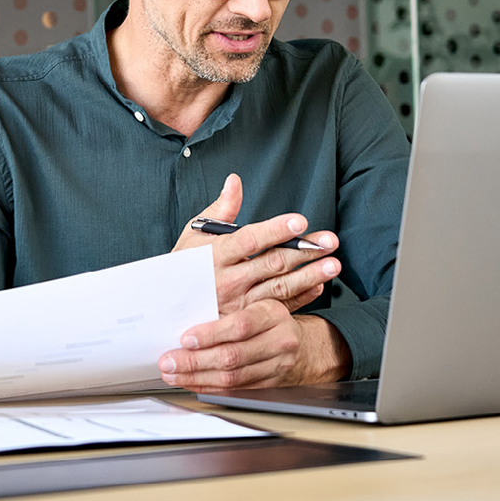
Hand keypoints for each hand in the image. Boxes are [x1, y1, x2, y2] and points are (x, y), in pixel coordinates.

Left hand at [158, 303, 352, 392]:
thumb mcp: (259, 301)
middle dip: (195, 361)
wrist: (304, 345)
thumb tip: (187, 305)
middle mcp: (279, 340)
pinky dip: (209, 387)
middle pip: (233, 355)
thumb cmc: (271, 319)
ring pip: (232, 377)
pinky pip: (235, 390)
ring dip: (197, 377)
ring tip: (173, 373)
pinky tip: (192, 382)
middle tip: (169, 360)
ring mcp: (276, 366)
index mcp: (273, 313)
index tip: (185, 337)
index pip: (240, 325)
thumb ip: (231, 302)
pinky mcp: (270, 385)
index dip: (211, 334)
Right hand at [173, 173, 340, 314]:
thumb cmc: (183, 267)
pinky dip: (300, 299)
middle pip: (271, 264)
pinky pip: (277, 309)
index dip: (275, 229)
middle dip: (304, 251)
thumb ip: (220, 208)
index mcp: (215, 254)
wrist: (166, 311)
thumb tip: (235, 180)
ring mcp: (238, 303)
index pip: (249, 239)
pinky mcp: (246, 320)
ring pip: (279, 288)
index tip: (300, 221)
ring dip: (309, 276)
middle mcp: (227, 279)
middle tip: (330, 241)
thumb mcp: (193, 235)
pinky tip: (318, 286)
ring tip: (333, 264)